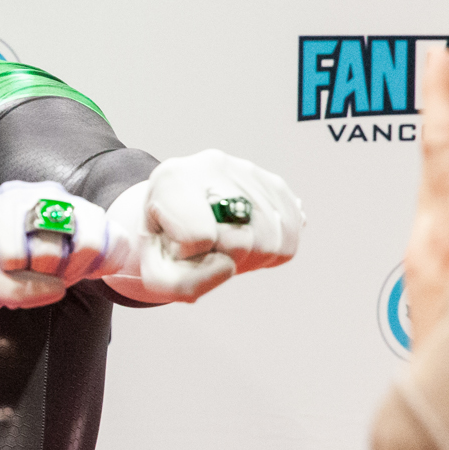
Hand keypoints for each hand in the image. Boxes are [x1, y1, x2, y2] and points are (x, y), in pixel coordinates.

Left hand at [0, 180, 132, 308]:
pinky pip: (117, 242)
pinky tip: (84, 267)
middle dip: (43, 275)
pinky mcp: (99, 215)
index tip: (9, 265)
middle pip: (49, 253)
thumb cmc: (0, 258)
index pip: (12, 254)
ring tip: (61, 272)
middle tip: (37, 272)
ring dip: (74, 272)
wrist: (14, 244)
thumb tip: (57, 289)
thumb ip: (9, 289)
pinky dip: (103, 266)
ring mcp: (73, 202)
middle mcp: (41, 195)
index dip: (12, 273)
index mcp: (5, 204)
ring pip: (89, 244)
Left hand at [104, 150, 305, 303]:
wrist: (173, 216)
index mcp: (172, 179)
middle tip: (203, 247)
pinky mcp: (275, 184)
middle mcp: (213, 165)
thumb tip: (228, 266)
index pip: (200, 237)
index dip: (190, 256)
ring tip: (224, 242)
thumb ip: (183, 284)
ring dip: (250, 255)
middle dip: (225, 258)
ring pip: (273, 240)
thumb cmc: (164, 247)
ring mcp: (248, 170)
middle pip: (243, 241)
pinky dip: (271, 247)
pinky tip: (246, 235)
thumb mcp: (157, 274)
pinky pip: (291, 233)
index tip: (176, 245)